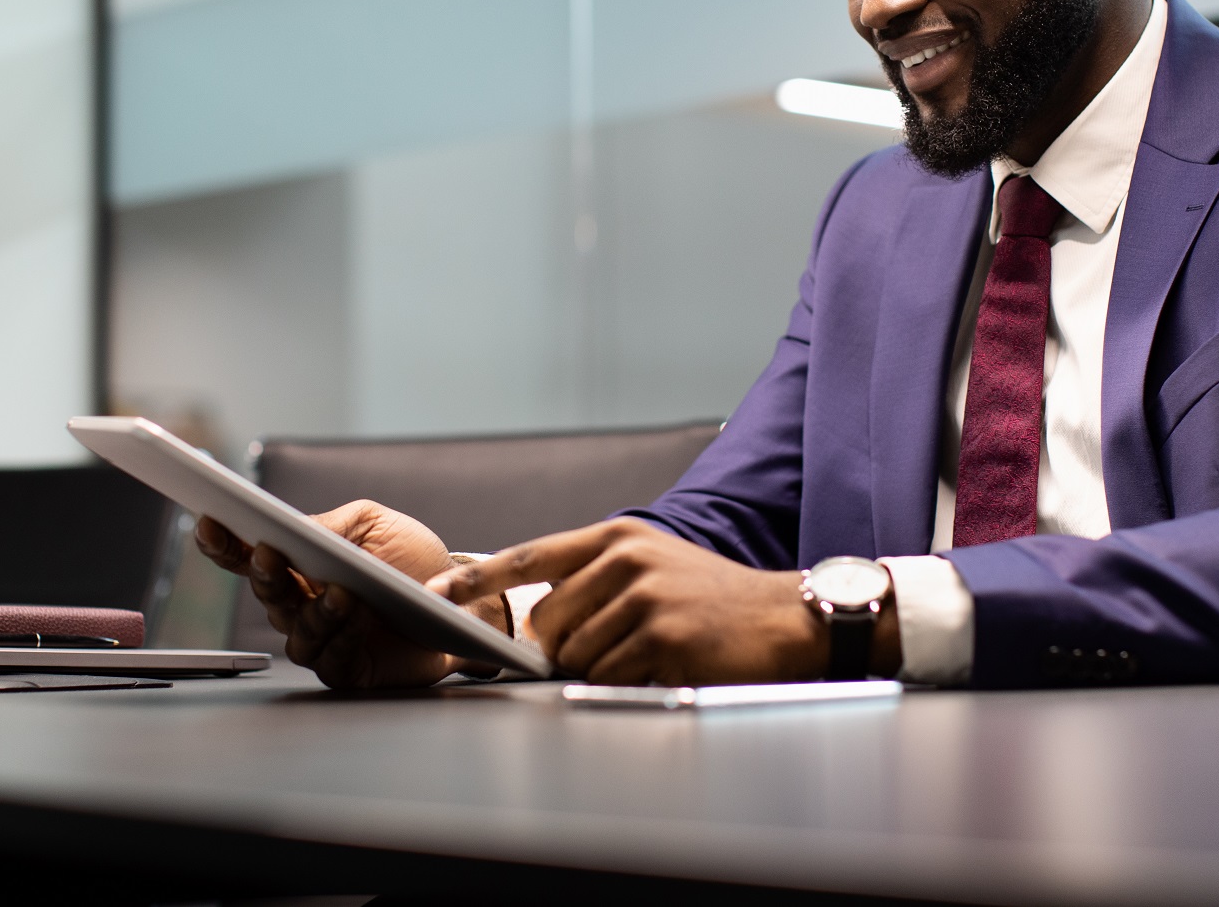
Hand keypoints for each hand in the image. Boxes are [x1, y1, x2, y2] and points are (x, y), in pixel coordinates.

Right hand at [193, 500, 508, 688]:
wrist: (466, 603)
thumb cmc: (416, 560)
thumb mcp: (376, 526)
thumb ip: (332, 524)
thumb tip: (291, 526)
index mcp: (304, 566)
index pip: (252, 556)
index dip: (225, 543)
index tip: (209, 522)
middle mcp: (305, 604)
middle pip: (269, 594)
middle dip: (266, 574)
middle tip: (268, 554)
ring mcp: (324, 640)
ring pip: (297, 630)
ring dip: (314, 610)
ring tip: (339, 591)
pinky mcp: (349, 670)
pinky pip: (331, 659)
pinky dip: (341, 638)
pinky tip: (356, 616)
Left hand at [429, 518, 900, 684]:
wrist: (785, 618)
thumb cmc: (713, 600)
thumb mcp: (653, 565)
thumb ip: (594, 580)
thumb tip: (534, 622)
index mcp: (616, 537)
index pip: (528, 557)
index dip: (476, 580)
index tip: (433, 596)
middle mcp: (625, 558)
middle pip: (548, 624)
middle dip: (567, 650)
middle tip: (618, 647)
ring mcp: (644, 596)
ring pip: (577, 656)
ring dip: (604, 669)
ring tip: (651, 653)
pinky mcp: (663, 636)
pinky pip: (610, 677)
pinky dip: (629, 682)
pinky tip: (665, 665)